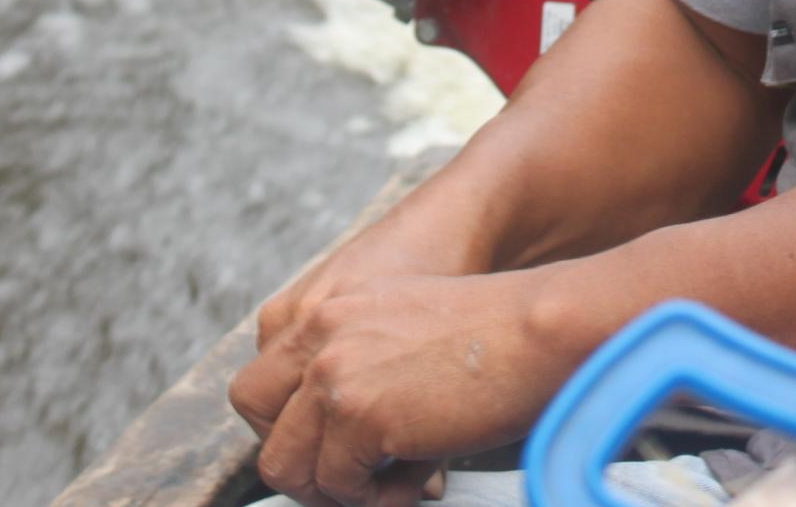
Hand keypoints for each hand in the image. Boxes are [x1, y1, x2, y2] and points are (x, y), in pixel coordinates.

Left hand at [230, 270, 587, 506]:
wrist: (537, 326)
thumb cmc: (492, 332)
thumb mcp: (402, 330)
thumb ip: (359, 369)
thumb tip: (348, 448)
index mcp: (325, 308)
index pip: (260, 383)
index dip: (292, 428)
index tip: (334, 450)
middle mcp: (317, 334)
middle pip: (257, 422)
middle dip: (301, 463)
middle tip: (354, 478)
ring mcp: (332, 373)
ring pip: (289, 467)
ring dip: (338, 487)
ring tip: (396, 482)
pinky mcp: (357, 413)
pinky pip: (340, 487)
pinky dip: (378, 499)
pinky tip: (423, 478)